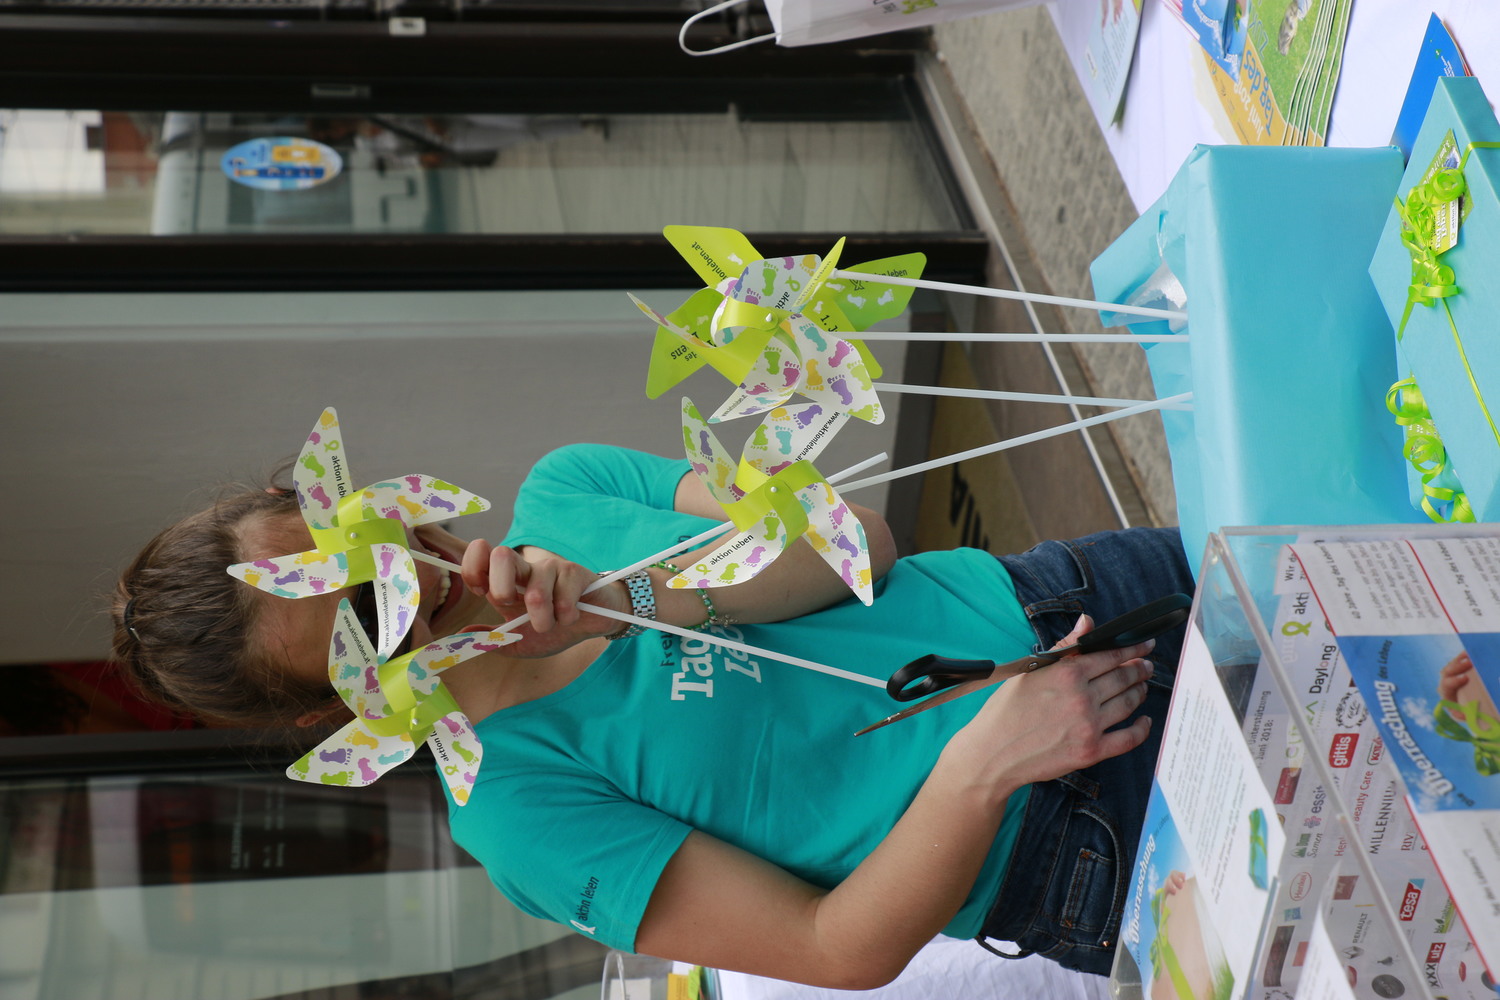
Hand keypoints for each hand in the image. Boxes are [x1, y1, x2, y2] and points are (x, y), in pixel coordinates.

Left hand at [459, 540, 628, 657]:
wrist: (592, 626)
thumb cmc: (554, 630)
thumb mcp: (519, 643)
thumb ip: (492, 639)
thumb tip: (462, 636)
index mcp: (507, 580)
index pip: (481, 554)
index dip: (474, 570)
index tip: (483, 593)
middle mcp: (526, 568)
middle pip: (500, 555)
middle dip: (501, 589)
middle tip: (513, 608)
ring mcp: (551, 567)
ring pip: (535, 592)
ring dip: (543, 621)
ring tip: (553, 625)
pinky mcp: (575, 572)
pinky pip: (564, 599)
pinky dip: (566, 618)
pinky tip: (572, 616)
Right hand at [946, 614, 1155, 793]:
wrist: (992, 752)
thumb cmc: (1006, 710)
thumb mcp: (1031, 670)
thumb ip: (1065, 647)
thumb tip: (1087, 623)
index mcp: (1067, 674)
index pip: (1110, 656)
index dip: (1132, 649)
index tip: (1144, 645)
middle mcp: (1082, 698)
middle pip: (1123, 678)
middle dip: (1139, 669)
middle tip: (1146, 666)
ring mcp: (1089, 726)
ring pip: (1129, 703)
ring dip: (1140, 692)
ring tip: (1142, 687)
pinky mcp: (1092, 751)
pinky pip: (1129, 738)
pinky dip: (1142, 728)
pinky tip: (1144, 721)